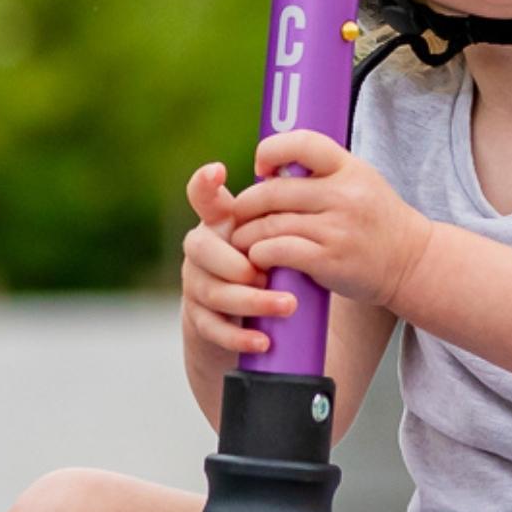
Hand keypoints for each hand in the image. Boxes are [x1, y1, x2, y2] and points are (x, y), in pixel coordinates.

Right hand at [180, 161, 297, 364]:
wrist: (249, 316)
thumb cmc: (270, 264)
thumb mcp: (277, 237)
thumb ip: (285, 213)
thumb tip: (314, 181)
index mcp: (219, 223)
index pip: (203, 197)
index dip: (205, 184)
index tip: (218, 170)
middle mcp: (202, 250)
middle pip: (201, 248)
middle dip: (235, 263)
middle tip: (266, 273)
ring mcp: (197, 285)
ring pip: (214, 292)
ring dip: (251, 300)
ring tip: (287, 305)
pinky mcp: (201, 319)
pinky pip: (214, 328)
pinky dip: (240, 336)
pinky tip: (263, 341)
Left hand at [229, 130, 433, 309]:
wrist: (412, 262)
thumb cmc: (377, 222)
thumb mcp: (360, 182)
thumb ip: (322, 173)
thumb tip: (272, 168)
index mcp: (349, 168)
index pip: (302, 143)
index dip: (271, 150)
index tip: (261, 168)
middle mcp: (344, 195)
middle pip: (273, 191)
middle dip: (246, 204)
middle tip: (239, 214)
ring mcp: (338, 228)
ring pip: (271, 224)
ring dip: (247, 234)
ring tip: (243, 239)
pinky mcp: (330, 260)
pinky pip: (278, 251)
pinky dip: (261, 254)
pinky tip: (260, 258)